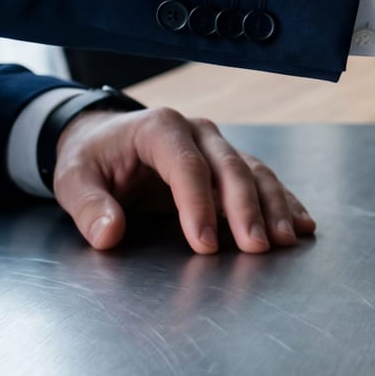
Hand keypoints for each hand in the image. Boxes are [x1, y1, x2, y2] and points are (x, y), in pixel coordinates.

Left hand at [50, 106, 315, 253]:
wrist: (103, 138)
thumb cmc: (91, 159)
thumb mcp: (73, 179)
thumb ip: (89, 206)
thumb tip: (108, 234)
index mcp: (159, 128)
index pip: (186, 166)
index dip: (198, 205)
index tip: (203, 245)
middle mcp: (196, 131)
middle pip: (230, 167)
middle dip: (246, 208)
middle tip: (257, 247)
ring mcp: (217, 145)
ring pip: (253, 172)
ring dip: (273, 206)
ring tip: (285, 240)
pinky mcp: (228, 163)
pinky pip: (261, 180)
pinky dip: (283, 202)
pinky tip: (300, 225)